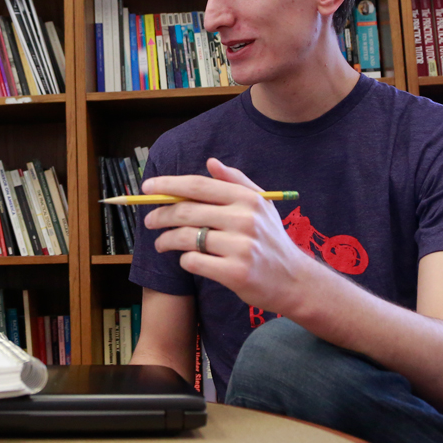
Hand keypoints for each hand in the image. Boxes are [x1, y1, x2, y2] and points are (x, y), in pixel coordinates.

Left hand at [144, 158, 320, 316]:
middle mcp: (245, 220)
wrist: (294, 280)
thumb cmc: (271, 240)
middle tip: (149, 221)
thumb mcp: (261, 205)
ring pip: (186, 237)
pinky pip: (194, 261)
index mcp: (248, 199)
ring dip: (166, 240)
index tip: (147, 188)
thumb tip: (210, 162)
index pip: (198, 186)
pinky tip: (187, 259)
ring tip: (161, 243)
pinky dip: (184, 260)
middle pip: (187, 211)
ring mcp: (241, 247)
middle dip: (160, 215)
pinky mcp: (236, 273)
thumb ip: (236, 181)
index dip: (168, 185)